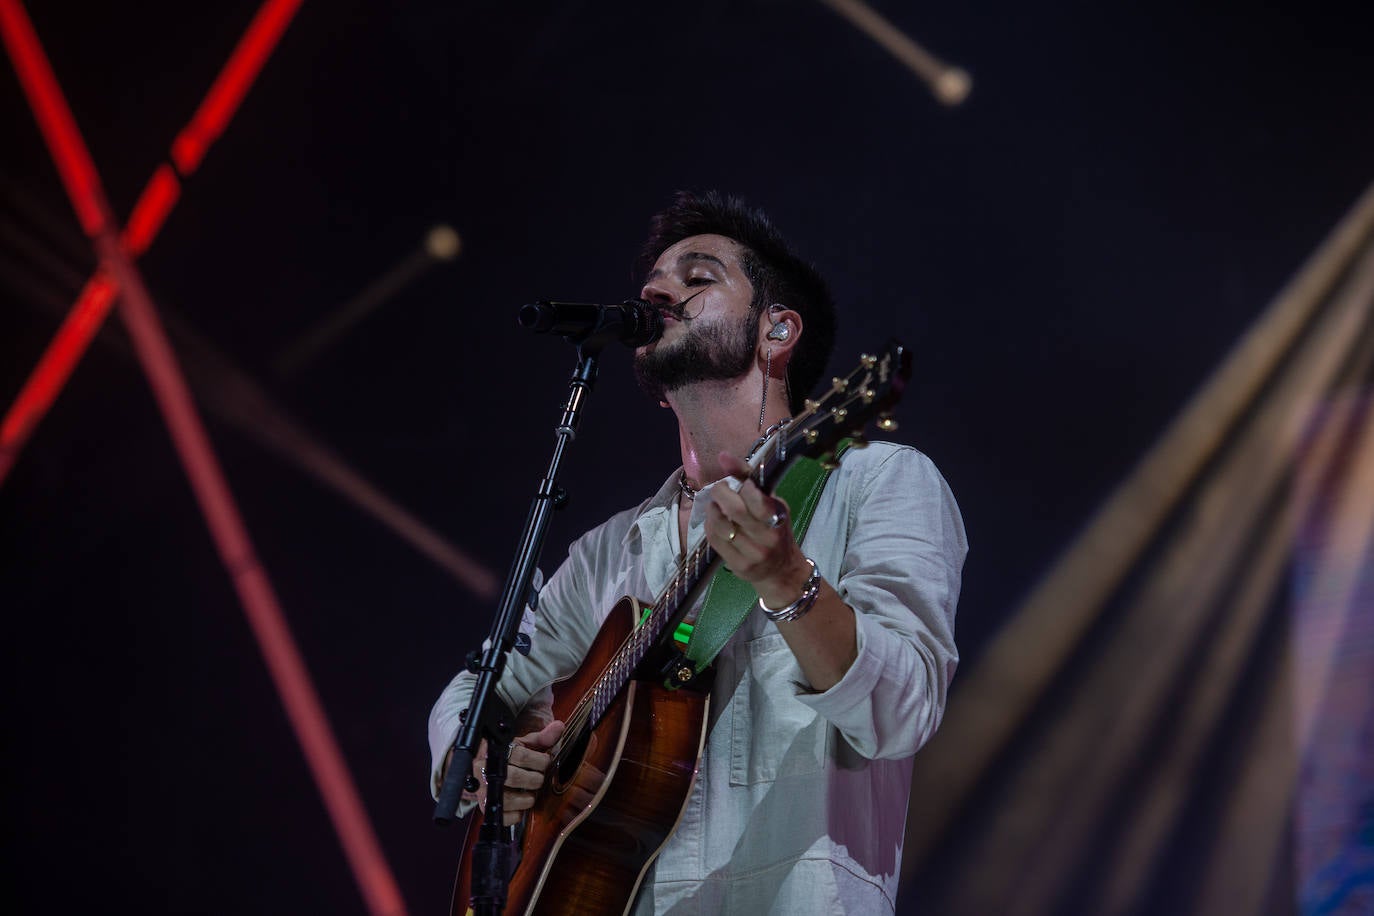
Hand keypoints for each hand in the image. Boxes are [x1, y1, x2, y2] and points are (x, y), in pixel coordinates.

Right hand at [467, 719, 565, 825]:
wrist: (484, 770)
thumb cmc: (508, 757)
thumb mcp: (522, 745)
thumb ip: (542, 738)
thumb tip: (559, 727)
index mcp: (497, 751)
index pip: (520, 755)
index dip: (538, 761)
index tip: (544, 762)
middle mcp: (486, 769)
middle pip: (514, 777)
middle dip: (534, 780)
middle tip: (538, 779)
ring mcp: (483, 789)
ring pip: (508, 798)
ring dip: (527, 798)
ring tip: (531, 793)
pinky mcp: (485, 807)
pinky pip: (503, 816)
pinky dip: (516, 814)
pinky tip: (520, 806)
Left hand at [706, 451, 812, 607]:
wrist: (782, 569)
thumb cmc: (775, 529)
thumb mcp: (771, 503)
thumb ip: (748, 478)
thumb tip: (722, 455)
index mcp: (778, 518)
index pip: (756, 498)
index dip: (742, 485)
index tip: (740, 483)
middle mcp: (767, 537)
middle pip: (734, 510)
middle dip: (720, 493)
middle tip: (719, 489)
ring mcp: (753, 554)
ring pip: (721, 526)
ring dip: (712, 510)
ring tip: (716, 505)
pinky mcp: (738, 566)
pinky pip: (715, 541)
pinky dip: (710, 526)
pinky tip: (715, 522)